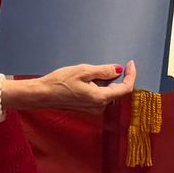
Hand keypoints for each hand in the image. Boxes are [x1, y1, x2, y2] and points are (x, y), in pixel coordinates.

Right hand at [14, 61, 138, 112]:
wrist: (43, 94)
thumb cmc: (60, 82)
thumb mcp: (84, 71)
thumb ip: (104, 71)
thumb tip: (118, 70)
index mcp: (100, 98)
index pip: (125, 88)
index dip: (131, 75)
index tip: (130, 63)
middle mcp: (99, 107)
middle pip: (116, 90)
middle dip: (111, 77)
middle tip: (96, 67)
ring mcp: (93, 109)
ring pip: (107, 92)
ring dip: (102, 81)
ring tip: (85, 75)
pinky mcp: (87, 108)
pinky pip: (99, 95)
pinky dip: (97, 86)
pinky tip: (83, 81)